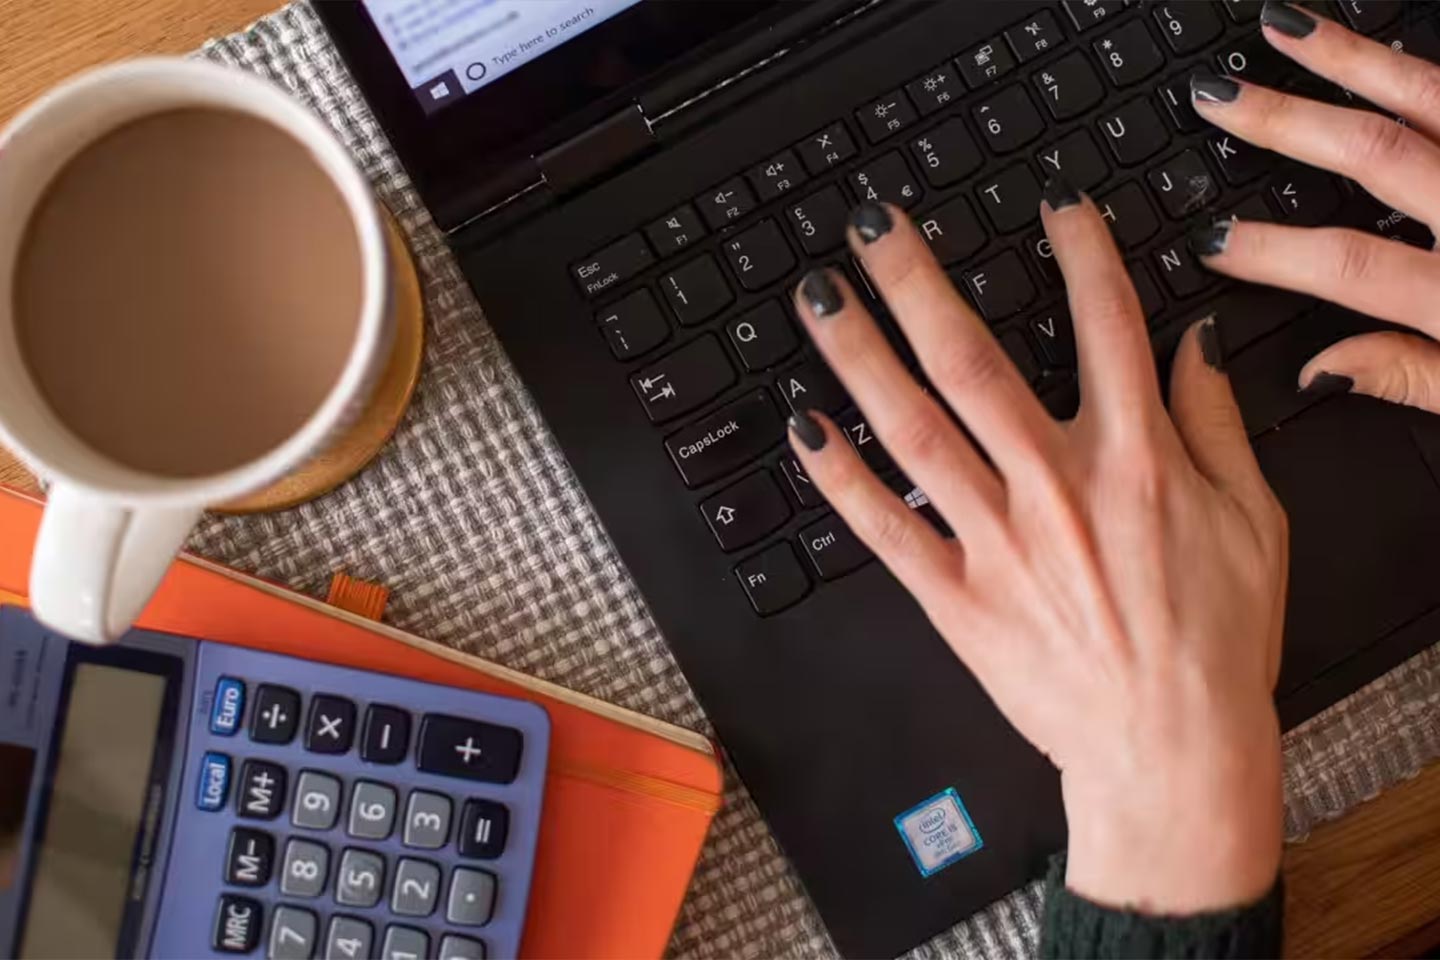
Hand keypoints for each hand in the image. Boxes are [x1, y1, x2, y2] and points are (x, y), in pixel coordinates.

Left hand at [787, 194, 1286, 913]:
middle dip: (916, 281)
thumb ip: (1215, 421)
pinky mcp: (956, 599)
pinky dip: (841, 477)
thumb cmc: (1216, 642)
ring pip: (913, 428)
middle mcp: (1056, 486)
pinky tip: (804, 426)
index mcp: (1136, 459)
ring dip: (858, 356)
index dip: (1079, 251)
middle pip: (971, 359)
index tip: (1050, 203)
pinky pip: (885, 527)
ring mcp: (997, 541)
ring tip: (818, 298)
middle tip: (872, 226)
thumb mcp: (1254, 521)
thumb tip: (1194, 340)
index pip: (1105, 324)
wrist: (1171, 750)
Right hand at [1189, 1, 1439, 409]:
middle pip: (1379, 156)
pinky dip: (1428, 67)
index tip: (1210, 239)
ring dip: (1354, 60)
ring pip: (1436, 98)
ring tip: (1289, 28)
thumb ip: (1414, 378)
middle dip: (1286, 122)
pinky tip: (1393, 47)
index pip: (1353, 267)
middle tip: (1221, 96)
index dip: (1271, 251)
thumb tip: (1323, 369)